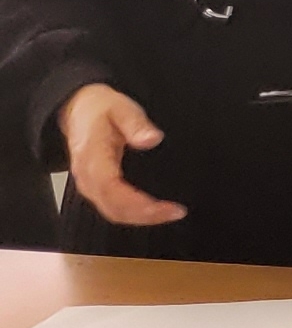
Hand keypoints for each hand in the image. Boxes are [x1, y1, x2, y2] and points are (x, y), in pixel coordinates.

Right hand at [58, 84, 182, 225]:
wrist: (79, 110)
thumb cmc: (102, 109)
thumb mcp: (122, 108)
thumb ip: (137, 124)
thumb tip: (152, 139)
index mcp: (92, 157)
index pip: (111, 188)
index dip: (136, 203)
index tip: (164, 207)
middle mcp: (87, 176)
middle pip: (112, 208)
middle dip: (145, 216)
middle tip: (176, 212)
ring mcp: (89, 184)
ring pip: (112, 212)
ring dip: (141, 218)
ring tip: (170, 213)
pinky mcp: (95, 187)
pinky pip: (112, 208)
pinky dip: (133, 214)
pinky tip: (154, 211)